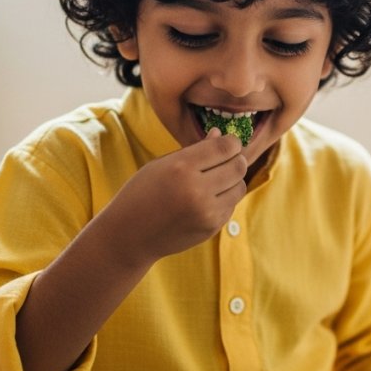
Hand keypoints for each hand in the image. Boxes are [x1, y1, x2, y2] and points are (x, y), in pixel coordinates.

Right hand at [109, 128, 247, 265]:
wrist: (130, 235)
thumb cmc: (142, 193)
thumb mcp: (161, 164)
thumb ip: (194, 150)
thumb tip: (221, 134)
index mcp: (181, 168)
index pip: (225, 147)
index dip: (231, 142)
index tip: (228, 142)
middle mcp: (197, 190)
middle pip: (239, 166)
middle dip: (236, 159)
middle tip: (225, 159)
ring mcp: (207, 212)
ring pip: (240, 186)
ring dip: (233, 180)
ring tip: (215, 179)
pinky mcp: (212, 227)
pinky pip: (232, 205)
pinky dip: (225, 199)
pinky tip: (206, 199)